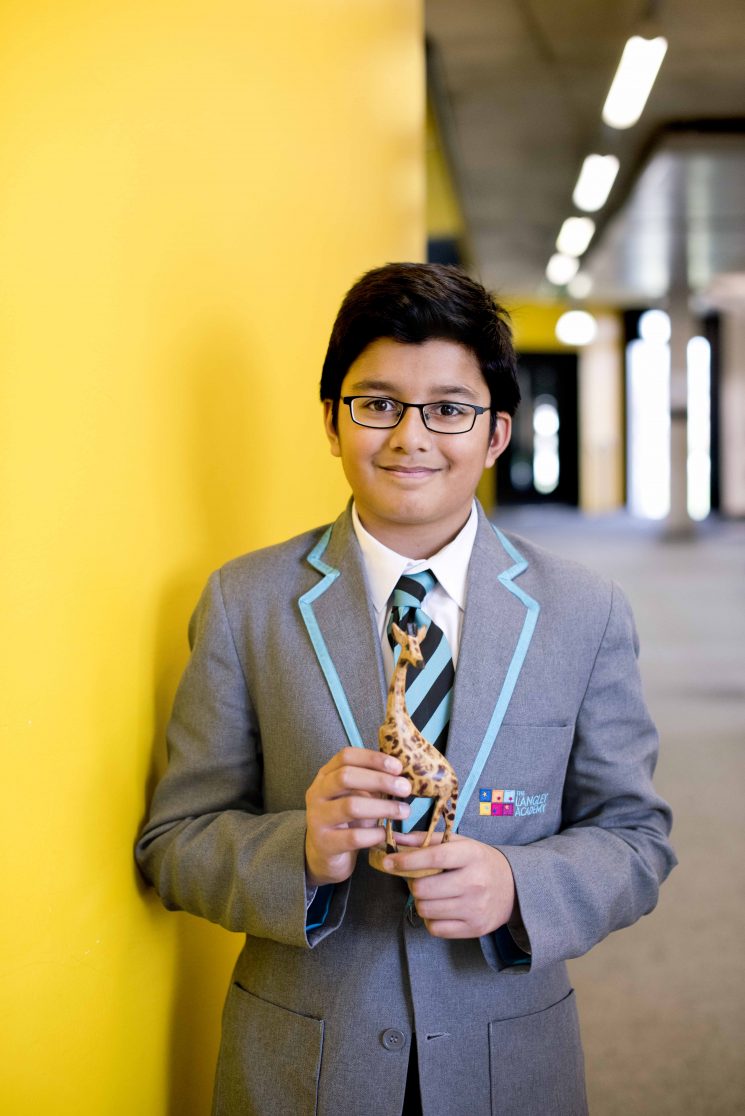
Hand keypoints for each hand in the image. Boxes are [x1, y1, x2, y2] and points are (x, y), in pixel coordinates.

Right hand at [304, 747, 410, 886]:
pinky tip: (385, 833)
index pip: (346, 756)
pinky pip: (353, 837)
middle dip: (380, 780)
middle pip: (346, 777)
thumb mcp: (355, 796)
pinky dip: (374, 834)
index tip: (398, 767)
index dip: (372, 758)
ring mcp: (317, 818)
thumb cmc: (347, 820)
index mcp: (325, 776)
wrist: (325, 854)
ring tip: (404, 811)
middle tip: (405, 788)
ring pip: (350, 806)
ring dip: (383, 807)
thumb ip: (372, 784)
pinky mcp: (325, 843)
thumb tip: (403, 777)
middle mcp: (317, 793)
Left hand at [383, 831, 515, 938]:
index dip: (407, 860)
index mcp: (471, 855)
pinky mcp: (475, 928)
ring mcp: (475, 908)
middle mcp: (475, 882)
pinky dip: (431, 919)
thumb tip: (395, 838)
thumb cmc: (479, 861)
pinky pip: (435, 929)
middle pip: (423, 889)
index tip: (389, 862)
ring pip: (426, 910)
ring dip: (421, 902)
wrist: (513, 888)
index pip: (434, 857)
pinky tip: (441, 909)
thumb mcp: (459, 843)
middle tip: (419, 880)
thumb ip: (427, 839)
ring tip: (432, 894)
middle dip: (413, 884)